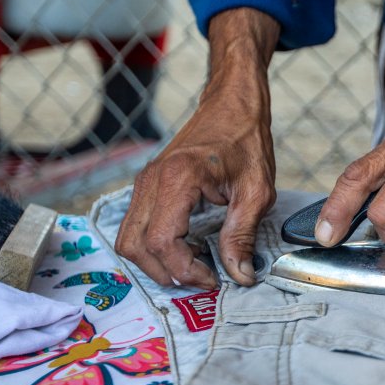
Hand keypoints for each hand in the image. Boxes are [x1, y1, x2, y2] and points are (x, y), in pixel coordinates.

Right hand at [116, 9, 279, 288]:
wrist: (231, 105)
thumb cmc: (246, 142)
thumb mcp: (256, 191)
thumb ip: (243, 235)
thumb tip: (240, 275)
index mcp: (178, 180)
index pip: (162, 242)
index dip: (185, 270)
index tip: (214, 278)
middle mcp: (151, 181)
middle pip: (136, 247)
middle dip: (168, 273)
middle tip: (204, 277)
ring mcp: (143, 183)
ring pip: (128, 241)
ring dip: (156, 264)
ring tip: (195, 265)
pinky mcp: (146, 187)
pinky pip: (135, 228)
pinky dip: (153, 248)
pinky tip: (186, 248)